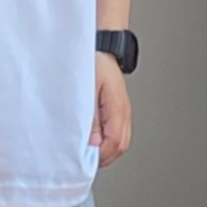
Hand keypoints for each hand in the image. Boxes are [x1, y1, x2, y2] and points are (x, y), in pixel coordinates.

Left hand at [90, 51, 132, 165]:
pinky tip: (93, 140)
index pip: (114, 144)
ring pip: (119, 142)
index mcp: (118, 109)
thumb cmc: (93, 63)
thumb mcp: (86, 90)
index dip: (99, 156)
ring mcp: (123, 112)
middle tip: (82, 159)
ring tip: (86, 151)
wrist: (102, 47)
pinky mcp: (118, 110)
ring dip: (104, 150)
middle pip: (119, 147)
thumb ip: (90, 119)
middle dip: (102, 157)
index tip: (82, 159)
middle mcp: (124, 113)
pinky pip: (116, 132)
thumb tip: (92, 143)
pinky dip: (106, 140)